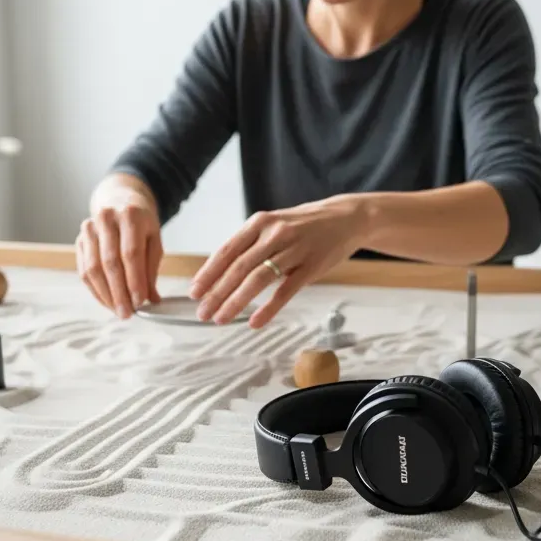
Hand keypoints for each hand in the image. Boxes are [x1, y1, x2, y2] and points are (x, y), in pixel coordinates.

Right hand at [76, 188, 162, 318]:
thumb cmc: (140, 223)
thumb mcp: (154, 238)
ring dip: (105, 295)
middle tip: (127, 313)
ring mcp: (89, 228)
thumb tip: (151, 300)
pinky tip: (106, 301)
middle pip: (110, 262)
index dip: (135, 280)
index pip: (131, 253)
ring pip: (93, 268)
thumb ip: (151, 268)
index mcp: (130, 215)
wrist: (118, 200)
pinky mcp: (79, 240)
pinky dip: (95, 290)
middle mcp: (106, 219)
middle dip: (119, 292)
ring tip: (118, 311)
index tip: (140, 301)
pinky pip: (84, 270)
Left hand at [188, 195, 368, 327]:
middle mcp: (274, 234)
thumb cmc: (305, 225)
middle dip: (216, 293)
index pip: (227, 250)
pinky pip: (285, 291)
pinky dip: (268, 308)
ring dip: (236, 302)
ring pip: (258, 280)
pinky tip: (254, 322)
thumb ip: (251, 244)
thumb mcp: (274, 224)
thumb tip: (221, 272)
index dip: (208, 273)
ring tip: (221, 318)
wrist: (346, 218)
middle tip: (202, 312)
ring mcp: (294, 250)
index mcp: (260, 223)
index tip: (194, 292)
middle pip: (238, 268)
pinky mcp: (311, 266)